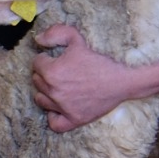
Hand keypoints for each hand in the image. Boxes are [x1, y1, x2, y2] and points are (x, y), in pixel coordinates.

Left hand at [30, 24, 158, 131]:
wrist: (121, 81)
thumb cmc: (99, 61)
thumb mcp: (77, 40)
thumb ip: (56, 34)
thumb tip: (38, 40)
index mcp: (52, 72)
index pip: (36, 64)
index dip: (46, 59)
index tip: (55, 59)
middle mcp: (53, 91)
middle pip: (37, 81)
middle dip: (44, 74)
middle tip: (59, 71)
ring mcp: (62, 107)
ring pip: (41, 100)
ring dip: (46, 92)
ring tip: (57, 87)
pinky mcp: (73, 119)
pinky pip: (54, 123)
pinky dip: (54, 115)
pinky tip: (58, 108)